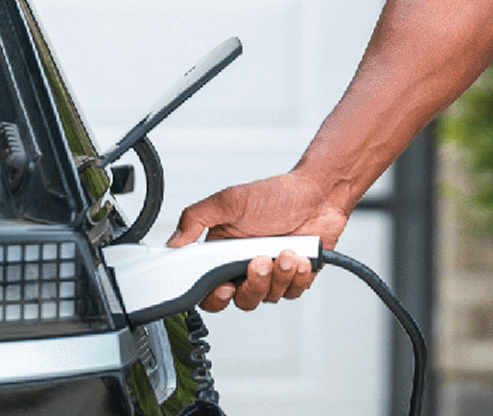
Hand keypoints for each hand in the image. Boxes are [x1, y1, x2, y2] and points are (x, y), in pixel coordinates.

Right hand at [166, 171, 352, 311]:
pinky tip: (301, 258)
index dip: (216, 296)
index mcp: (225, 253)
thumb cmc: (277, 194)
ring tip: (287, 253)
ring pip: (269, 297)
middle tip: (261, 261)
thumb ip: (197, 218)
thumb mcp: (230, 200)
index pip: (210, 290)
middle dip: (253, 284)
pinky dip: (298, 277)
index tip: (225, 286)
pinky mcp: (296, 276)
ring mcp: (273, 273)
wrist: (318, 193)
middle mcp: (247, 267)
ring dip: (279, 276)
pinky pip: (294, 291)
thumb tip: (174, 241)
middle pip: (242, 299)